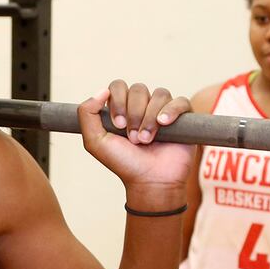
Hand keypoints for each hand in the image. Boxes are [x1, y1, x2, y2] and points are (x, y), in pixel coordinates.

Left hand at [78, 81, 195, 193]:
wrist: (150, 181)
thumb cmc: (124, 163)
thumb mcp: (95, 142)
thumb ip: (87, 114)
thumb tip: (102, 91)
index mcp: (122, 108)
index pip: (118, 86)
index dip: (118, 102)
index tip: (118, 125)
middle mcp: (143, 106)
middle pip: (138, 89)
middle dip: (134, 113)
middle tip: (133, 138)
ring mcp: (163, 111)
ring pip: (159, 94)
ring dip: (150, 117)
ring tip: (147, 140)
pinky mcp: (183, 118)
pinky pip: (180, 101)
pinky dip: (171, 111)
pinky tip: (164, 124)